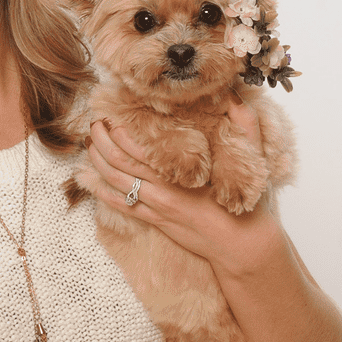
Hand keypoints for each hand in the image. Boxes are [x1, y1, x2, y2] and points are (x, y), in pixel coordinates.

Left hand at [85, 101, 287, 277]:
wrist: (242, 245)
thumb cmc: (247, 203)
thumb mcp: (252, 158)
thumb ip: (245, 125)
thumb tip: (234, 96)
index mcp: (182, 170)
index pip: (140, 147)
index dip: (120, 130)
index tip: (111, 114)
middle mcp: (163, 189)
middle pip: (119, 161)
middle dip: (101, 141)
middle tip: (93, 124)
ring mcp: (156, 207)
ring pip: (115, 182)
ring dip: (98, 162)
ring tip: (89, 145)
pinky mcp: (155, 222)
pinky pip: (121, 206)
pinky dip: (101, 191)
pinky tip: (89, 181)